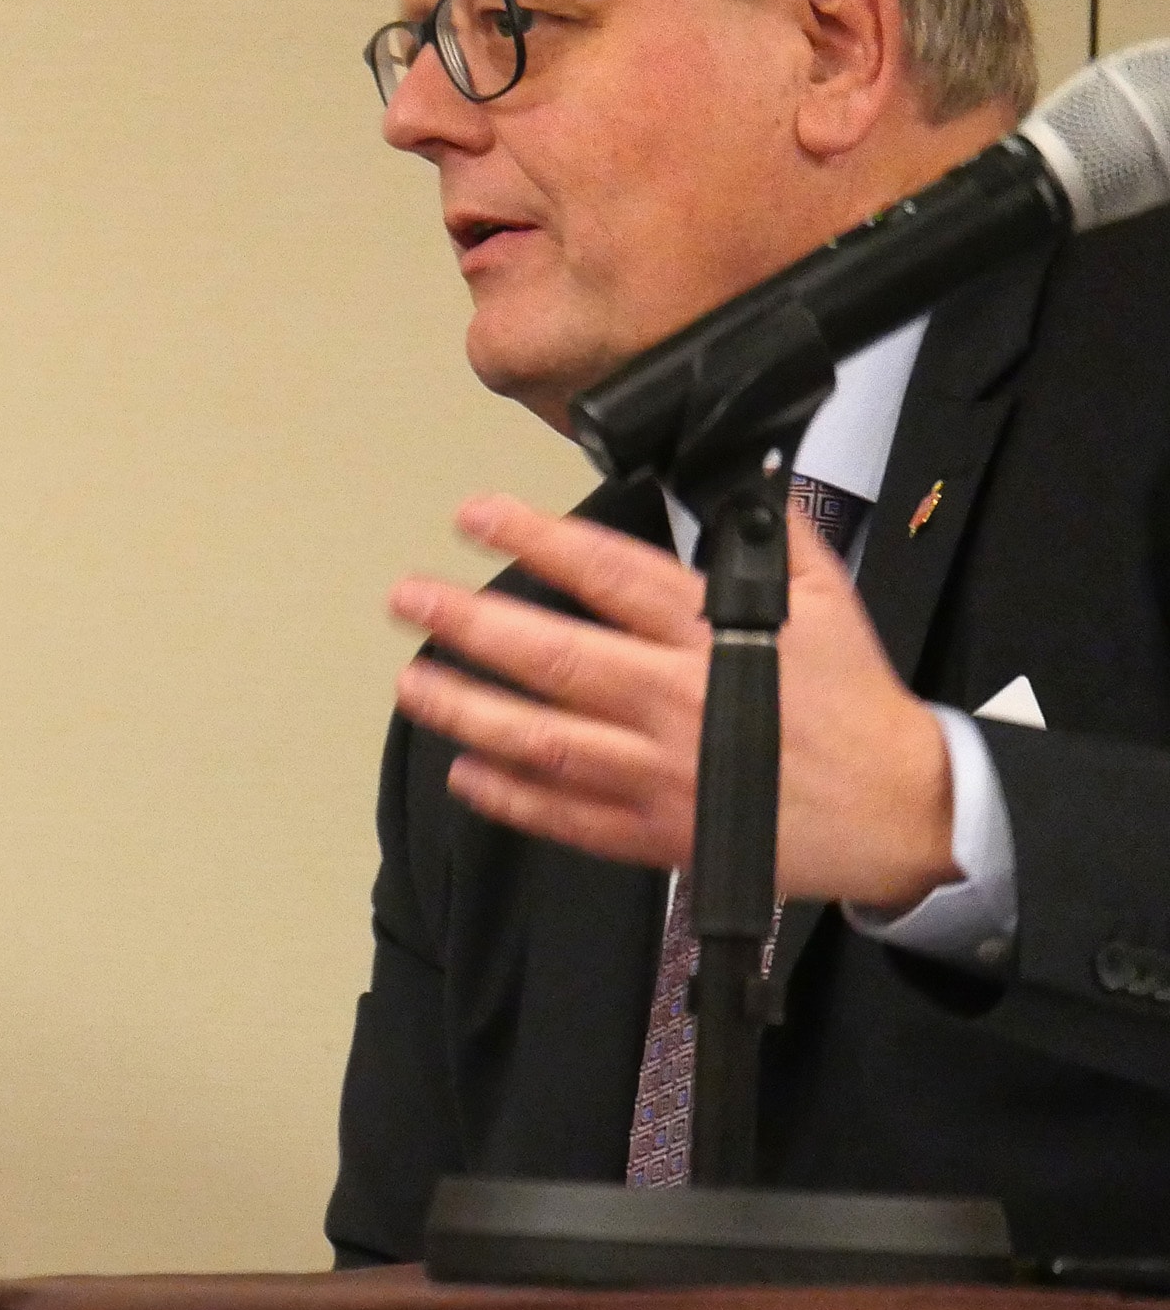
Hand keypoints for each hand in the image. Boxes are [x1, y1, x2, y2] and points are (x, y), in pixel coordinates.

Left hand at [387, 493, 959, 912]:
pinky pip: (567, 815)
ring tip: (413, 682)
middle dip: (470, 624)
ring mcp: (661, 771)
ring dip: (467, 710)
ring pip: (542, 739)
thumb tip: (743, 478)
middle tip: (410, 599)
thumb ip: (775, 535)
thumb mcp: (830, 600)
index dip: (535, 540)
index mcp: (711, 635)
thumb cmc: (855, 704)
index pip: (607, 574)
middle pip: (554, 656)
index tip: (475, 517)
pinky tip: (463, 771)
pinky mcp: (657, 831)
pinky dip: (509, 796)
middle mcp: (675, 699)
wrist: (899, 811)